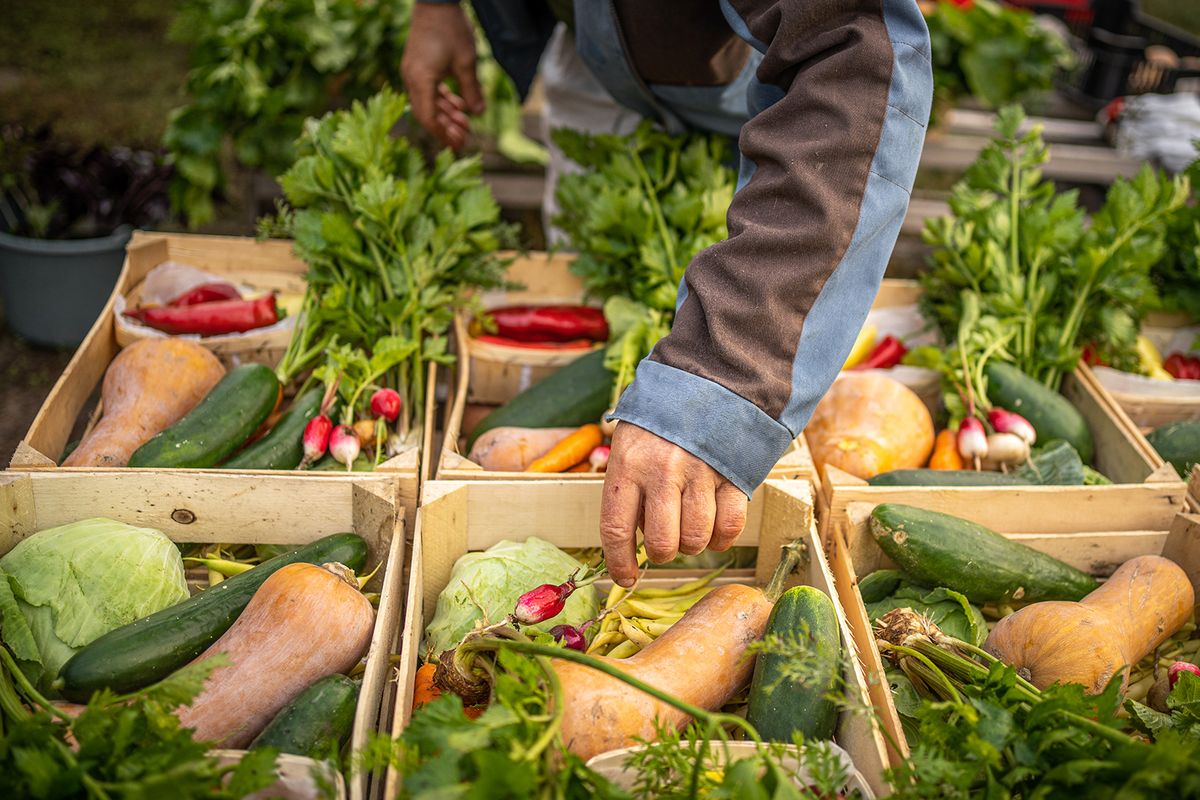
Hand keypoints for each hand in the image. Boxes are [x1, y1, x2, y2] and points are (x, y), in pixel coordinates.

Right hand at [400, 3, 484, 149]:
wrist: (435, 2)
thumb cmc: (450, 29)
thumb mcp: (466, 62)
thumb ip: (472, 90)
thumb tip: (479, 113)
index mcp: (421, 80)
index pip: (428, 118)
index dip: (443, 134)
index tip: (458, 143)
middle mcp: (412, 78)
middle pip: (427, 113)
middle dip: (446, 127)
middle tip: (465, 136)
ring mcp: (413, 72)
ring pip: (428, 102)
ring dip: (446, 113)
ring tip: (466, 120)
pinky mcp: (417, 66)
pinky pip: (428, 90)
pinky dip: (442, 99)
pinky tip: (458, 104)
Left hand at [600, 423, 747, 586]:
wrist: (711, 378)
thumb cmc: (663, 418)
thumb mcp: (631, 441)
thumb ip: (628, 485)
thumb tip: (633, 538)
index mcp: (628, 463)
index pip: (616, 528)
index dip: (619, 562)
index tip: (625, 578)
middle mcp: (662, 470)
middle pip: (662, 543)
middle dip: (663, 553)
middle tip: (666, 542)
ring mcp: (700, 472)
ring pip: (696, 539)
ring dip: (693, 544)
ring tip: (690, 526)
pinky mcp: (733, 474)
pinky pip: (729, 527)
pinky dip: (723, 539)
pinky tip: (716, 530)